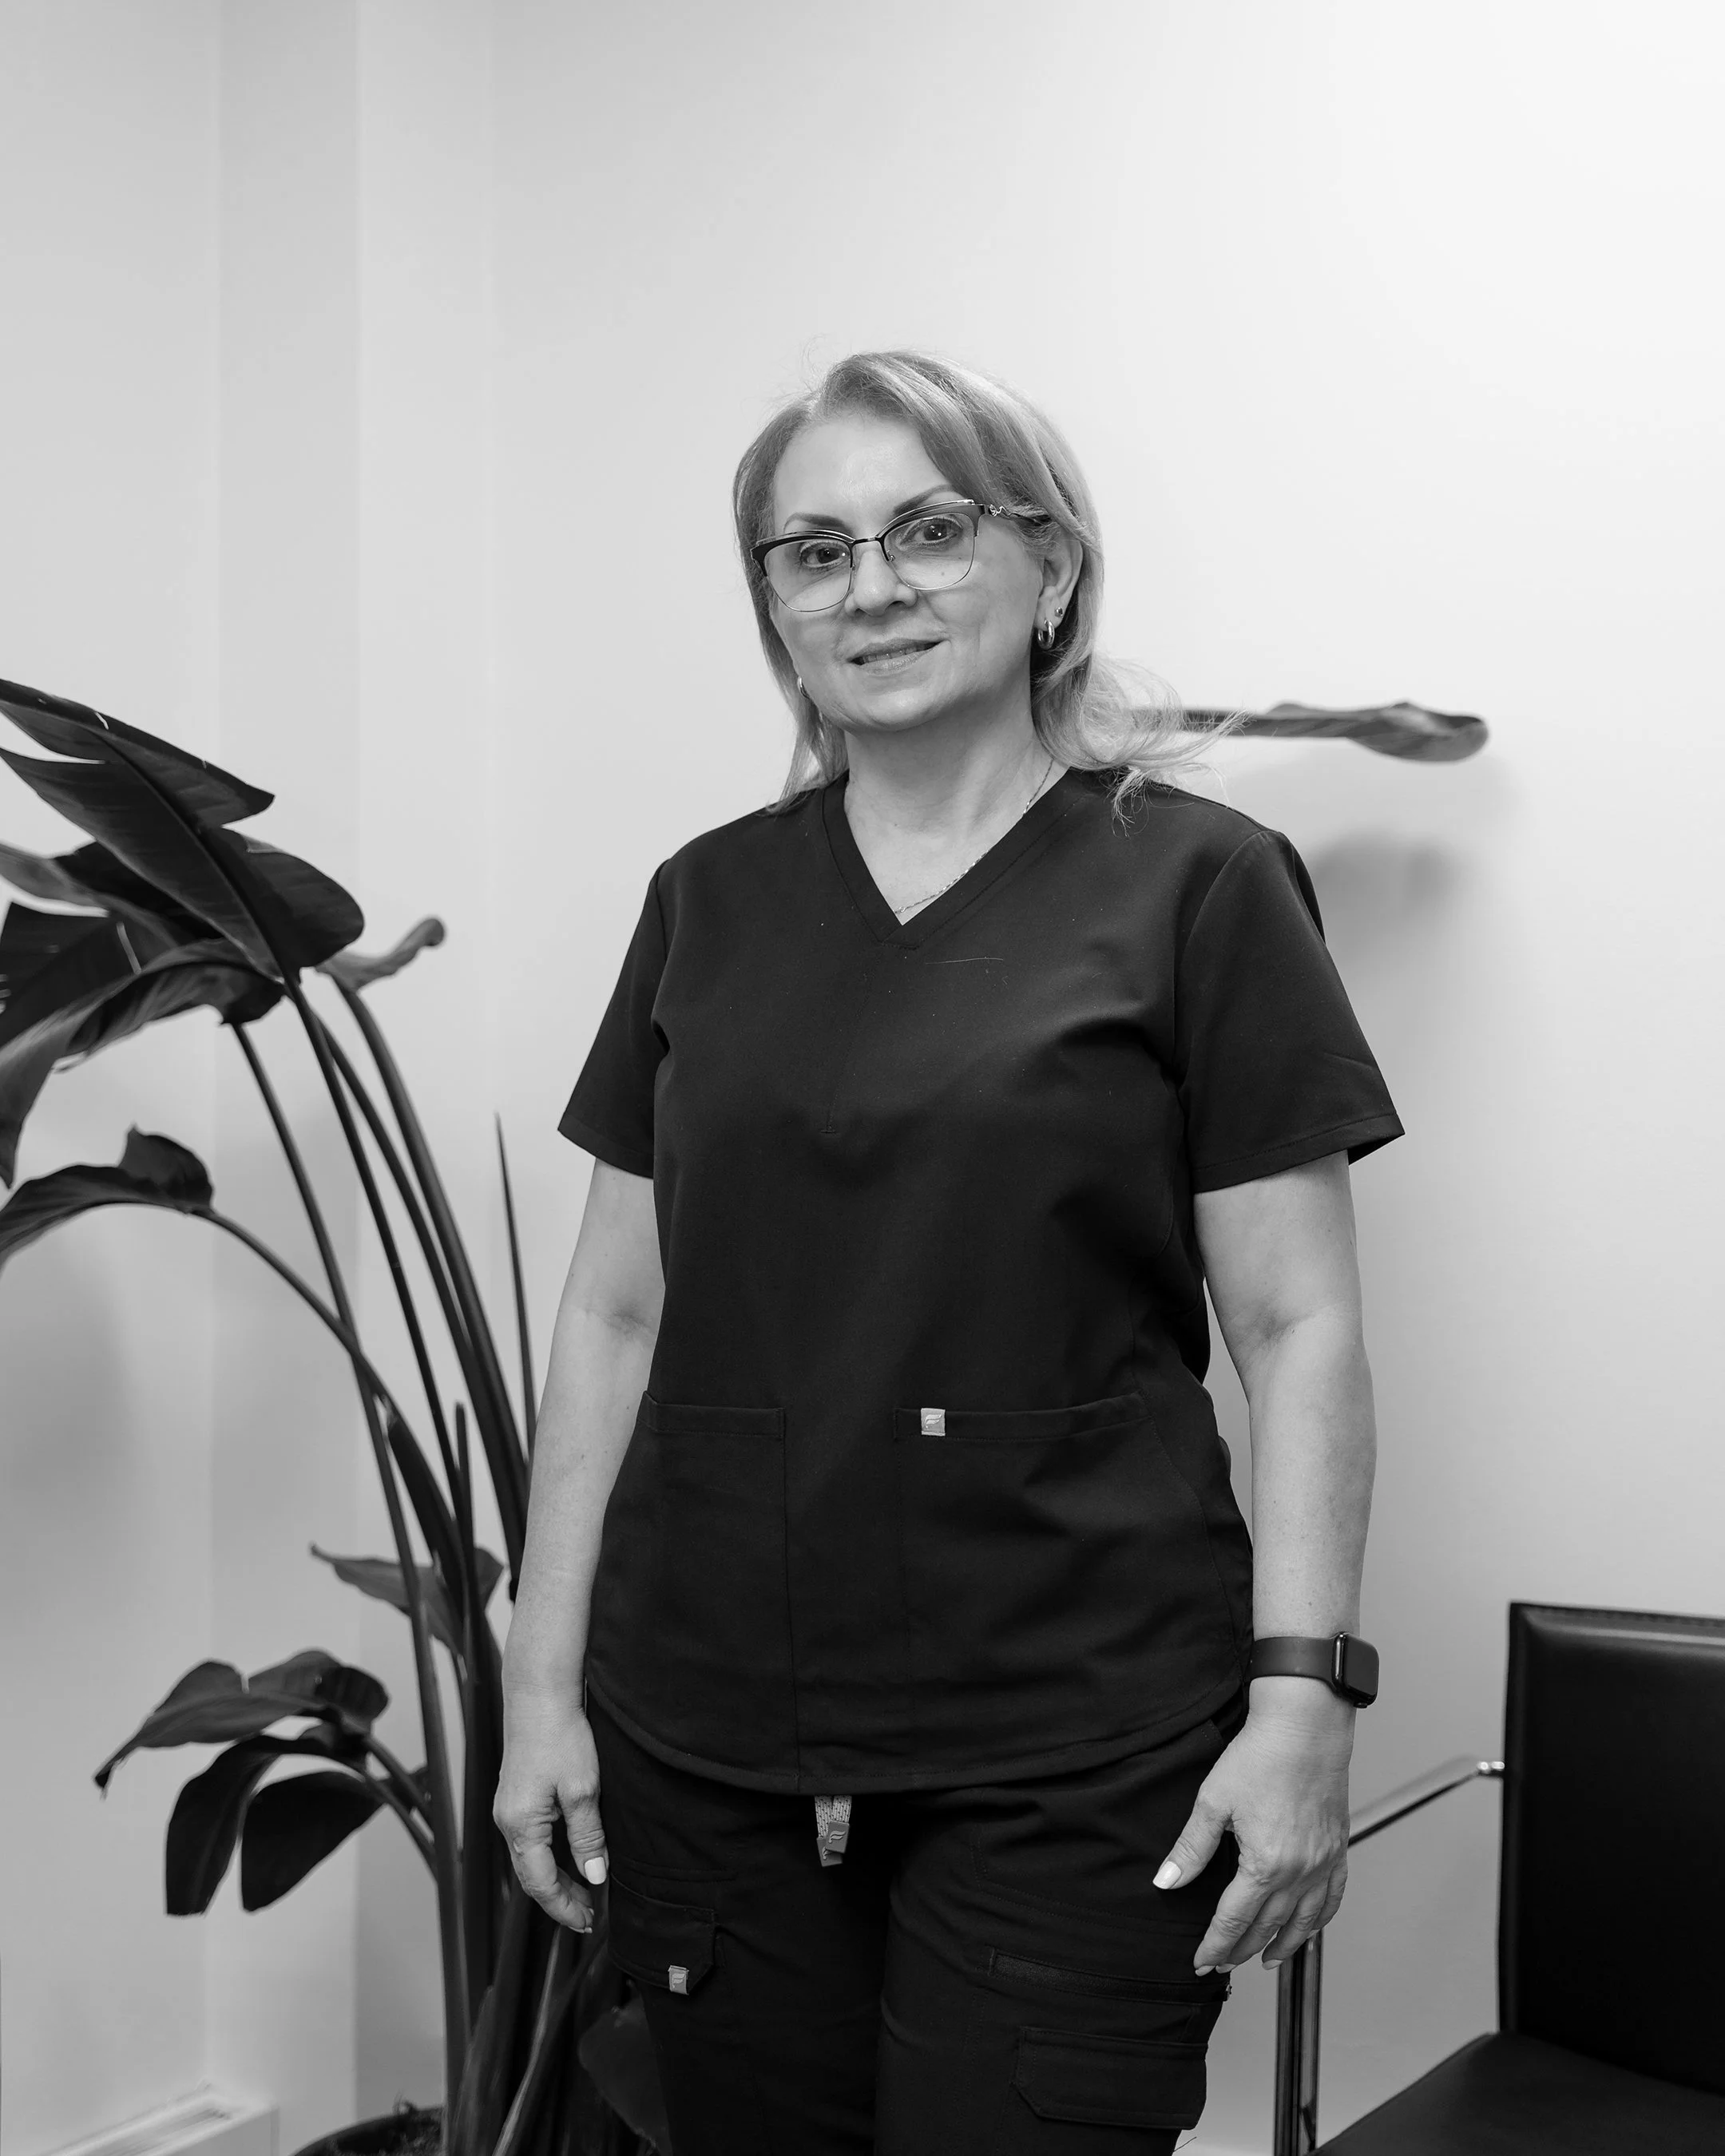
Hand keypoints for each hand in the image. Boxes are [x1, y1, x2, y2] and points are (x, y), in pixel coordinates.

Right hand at [493, 1692, 608, 1932]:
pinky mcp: (515, 1796)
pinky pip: (529, 1840)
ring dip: (555, 1878)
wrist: (538, 1693)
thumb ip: (588, 1837)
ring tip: (584, 1891)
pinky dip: (548, 1856)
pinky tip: (568, 1856)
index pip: (540, 1884)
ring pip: (530, 1859)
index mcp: (520, 1825)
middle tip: (588, 1915)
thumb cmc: (560, 1735)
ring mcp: (508, 1809)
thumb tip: (594, 1876)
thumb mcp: (583, 1790)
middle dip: (559, 1899)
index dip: (564, 1907)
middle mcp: (507, 1821)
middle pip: (531, 1877)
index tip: (587, 1921)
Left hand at [1154, 1680, 1353, 1972]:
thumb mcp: (1214, 1802)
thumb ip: (1191, 1849)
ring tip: (1265, 1961)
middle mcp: (1299, 1873)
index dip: (1215, 1944)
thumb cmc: (1261, 1757)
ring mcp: (1323, 1864)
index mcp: (1265, 1865)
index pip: (1234, 1920)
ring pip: (1303, 1922)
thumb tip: (1166, 1882)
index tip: (1201, 1961)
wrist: (1305, 1729)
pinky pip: (1332, 1899)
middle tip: (1222, 1964)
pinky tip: (1307, 1927)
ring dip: (1282, 1946)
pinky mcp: (1338, 1851)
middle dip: (1241, 1950)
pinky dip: (1318, 1921)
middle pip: (1267, 1927)